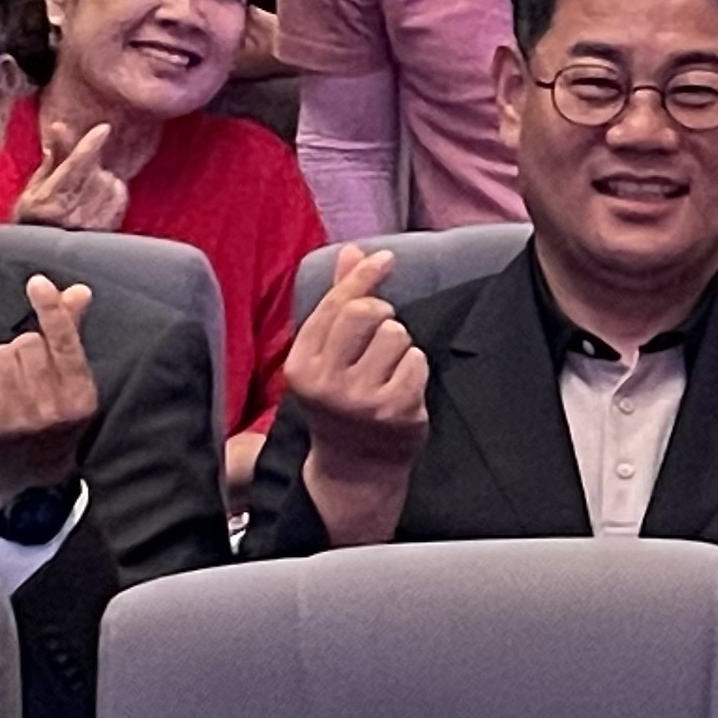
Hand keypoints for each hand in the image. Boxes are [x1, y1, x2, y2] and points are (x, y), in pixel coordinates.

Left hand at [0, 275, 100, 507]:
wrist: (31, 485)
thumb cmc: (54, 427)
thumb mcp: (72, 386)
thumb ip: (71, 335)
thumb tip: (77, 292)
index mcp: (78, 396)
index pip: (63, 340)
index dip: (50, 308)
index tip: (38, 284)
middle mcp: (48, 408)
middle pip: (25, 343)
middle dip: (22, 348)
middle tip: (26, 372)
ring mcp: (14, 419)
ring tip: (9, 387)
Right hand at [10, 116, 128, 231]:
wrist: (42, 258)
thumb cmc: (32, 221)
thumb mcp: (34, 189)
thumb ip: (52, 158)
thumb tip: (59, 127)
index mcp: (50, 199)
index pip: (75, 165)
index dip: (89, 145)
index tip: (103, 129)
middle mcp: (72, 212)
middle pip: (94, 172)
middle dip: (90, 164)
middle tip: (81, 170)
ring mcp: (91, 224)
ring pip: (109, 183)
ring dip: (102, 178)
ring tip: (86, 188)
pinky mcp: (106, 231)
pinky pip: (120, 198)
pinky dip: (114, 192)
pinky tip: (100, 197)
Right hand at [282, 246, 430, 477]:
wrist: (354, 466)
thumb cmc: (341, 398)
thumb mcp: (326, 354)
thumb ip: (336, 301)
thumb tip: (350, 251)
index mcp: (301, 364)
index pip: (335, 305)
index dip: (363, 276)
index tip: (385, 258)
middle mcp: (326, 382)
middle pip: (366, 312)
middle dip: (381, 313)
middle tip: (378, 333)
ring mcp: (360, 399)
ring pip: (396, 334)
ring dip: (399, 345)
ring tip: (386, 368)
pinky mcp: (394, 410)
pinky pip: (417, 361)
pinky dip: (415, 367)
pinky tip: (401, 387)